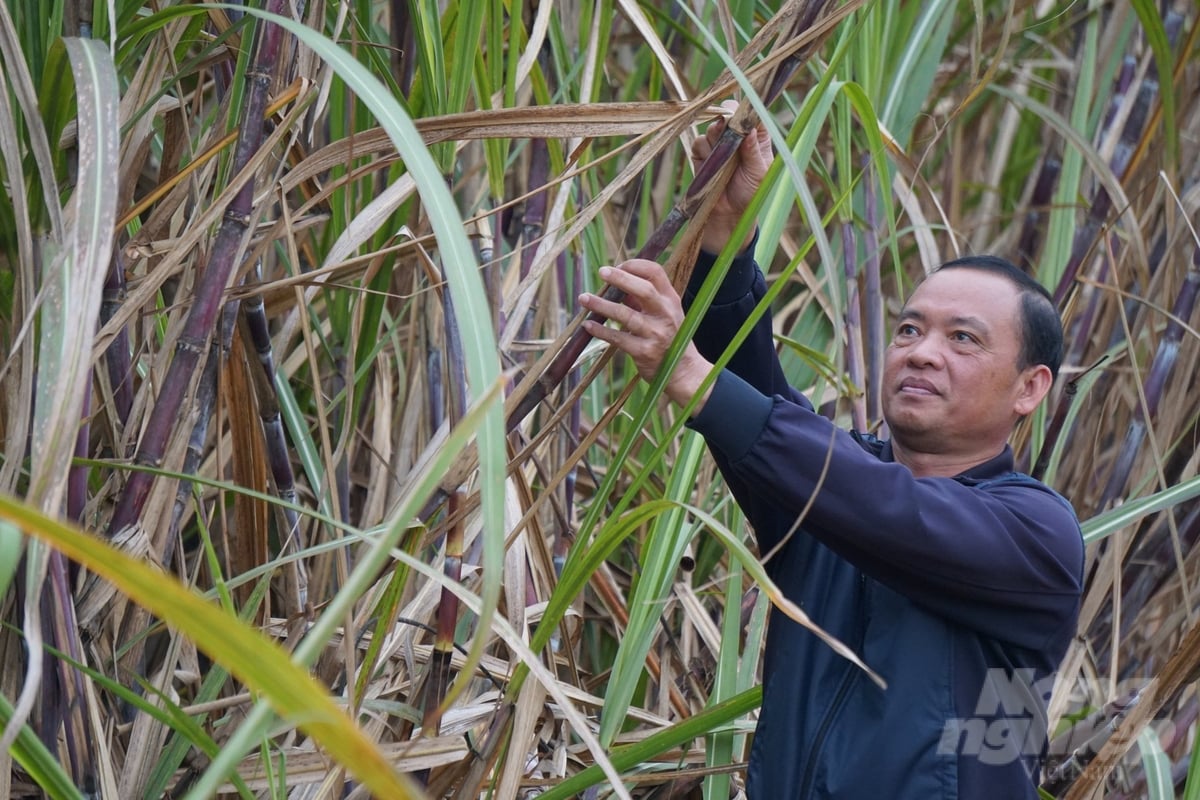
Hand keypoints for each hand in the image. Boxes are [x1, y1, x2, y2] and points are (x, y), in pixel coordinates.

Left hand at [578, 259, 714, 411]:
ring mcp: (656, 334)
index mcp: (670, 300)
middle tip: (602, 272)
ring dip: (602, 305)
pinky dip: (601, 331)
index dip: (635, 265)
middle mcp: (665, 314)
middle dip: (621, 278)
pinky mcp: (645, 352)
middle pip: (644, 290)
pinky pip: (618, 338)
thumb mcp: (663, 313)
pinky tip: (587, 325)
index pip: (656, 273)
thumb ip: (641, 299)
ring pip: (626, 315)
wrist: (683, 370)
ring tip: (584, 298)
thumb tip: (615, 283)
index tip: (618, 265)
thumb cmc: (669, 336)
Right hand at [692, 100, 772, 253]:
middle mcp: (736, 135)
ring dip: (715, 140)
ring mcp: (717, 142)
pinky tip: (711, 167)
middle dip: (726, 122)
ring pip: (712, 127)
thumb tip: (749, 128)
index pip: (751, 113)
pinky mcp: (701, 152)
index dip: (745, 110)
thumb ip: (753, 151)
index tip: (740, 115)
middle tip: (725, 130)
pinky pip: (698, 143)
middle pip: (728, 113)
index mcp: (756, 136)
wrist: (728, 214)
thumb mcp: (758, 173)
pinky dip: (704, 153)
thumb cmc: (750, 193)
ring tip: (723, 161)